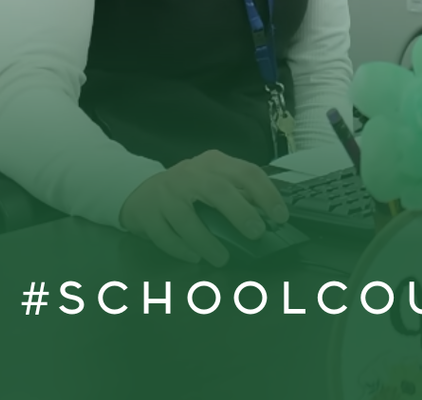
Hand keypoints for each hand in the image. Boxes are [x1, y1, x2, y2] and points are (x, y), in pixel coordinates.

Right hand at [119, 150, 287, 266]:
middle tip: (256, 233)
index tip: (280, 216)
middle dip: (240, 212)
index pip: (246, 172)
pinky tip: (194, 258)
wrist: (141, 192)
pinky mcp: (147, 212)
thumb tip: (269, 218)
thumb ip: (239, 194)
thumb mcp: (215, 181)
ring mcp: (165, 192)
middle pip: (217, 189)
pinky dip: (181, 249)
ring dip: (207, 241)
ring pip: (187, 217)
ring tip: (222, 259)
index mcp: (214, 163)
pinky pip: (164, 235)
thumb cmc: (189, 190)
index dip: (266, 193)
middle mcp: (189, 173)